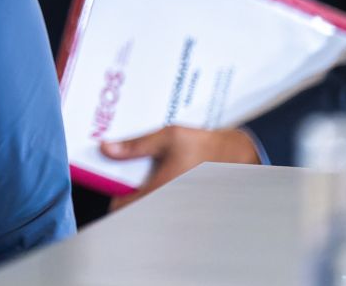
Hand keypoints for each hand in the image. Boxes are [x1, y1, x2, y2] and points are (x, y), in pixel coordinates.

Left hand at [101, 125, 259, 210]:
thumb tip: (107, 148)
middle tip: (125, 178)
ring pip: (151, 207)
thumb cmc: (205, 146)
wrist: (238, 155)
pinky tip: (164, 176)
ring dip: (144, 194)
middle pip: (136, 209)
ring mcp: (179, 207)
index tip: (110, 183)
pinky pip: (165, 203)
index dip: (113, 196)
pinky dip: (160, 194)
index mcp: (159, 189)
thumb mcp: (168, 137)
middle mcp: (168, 203)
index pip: (122, 208)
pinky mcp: (188, 204)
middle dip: (128, 194)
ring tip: (146, 175)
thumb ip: (136, 145)